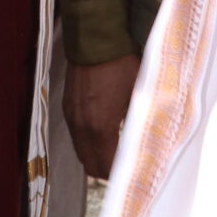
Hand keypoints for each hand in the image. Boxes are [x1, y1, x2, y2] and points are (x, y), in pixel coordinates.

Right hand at [63, 55, 140, 181]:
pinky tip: (102, 136)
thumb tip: (148, 143)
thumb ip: (140, 122)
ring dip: (96, 157)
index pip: (105, 166)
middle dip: (106, 172)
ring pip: (81, 151)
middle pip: (89, 164)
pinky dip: (88, 143)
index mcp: (100, 126)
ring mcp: (71, 117)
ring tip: (115, 155)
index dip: (118, 176)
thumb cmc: (121, 64)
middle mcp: (81, 126)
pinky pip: (76, 136)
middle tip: (124, 170)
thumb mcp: (138, 94)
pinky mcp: (67, 107)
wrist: (95, 39)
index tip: (132, 176)